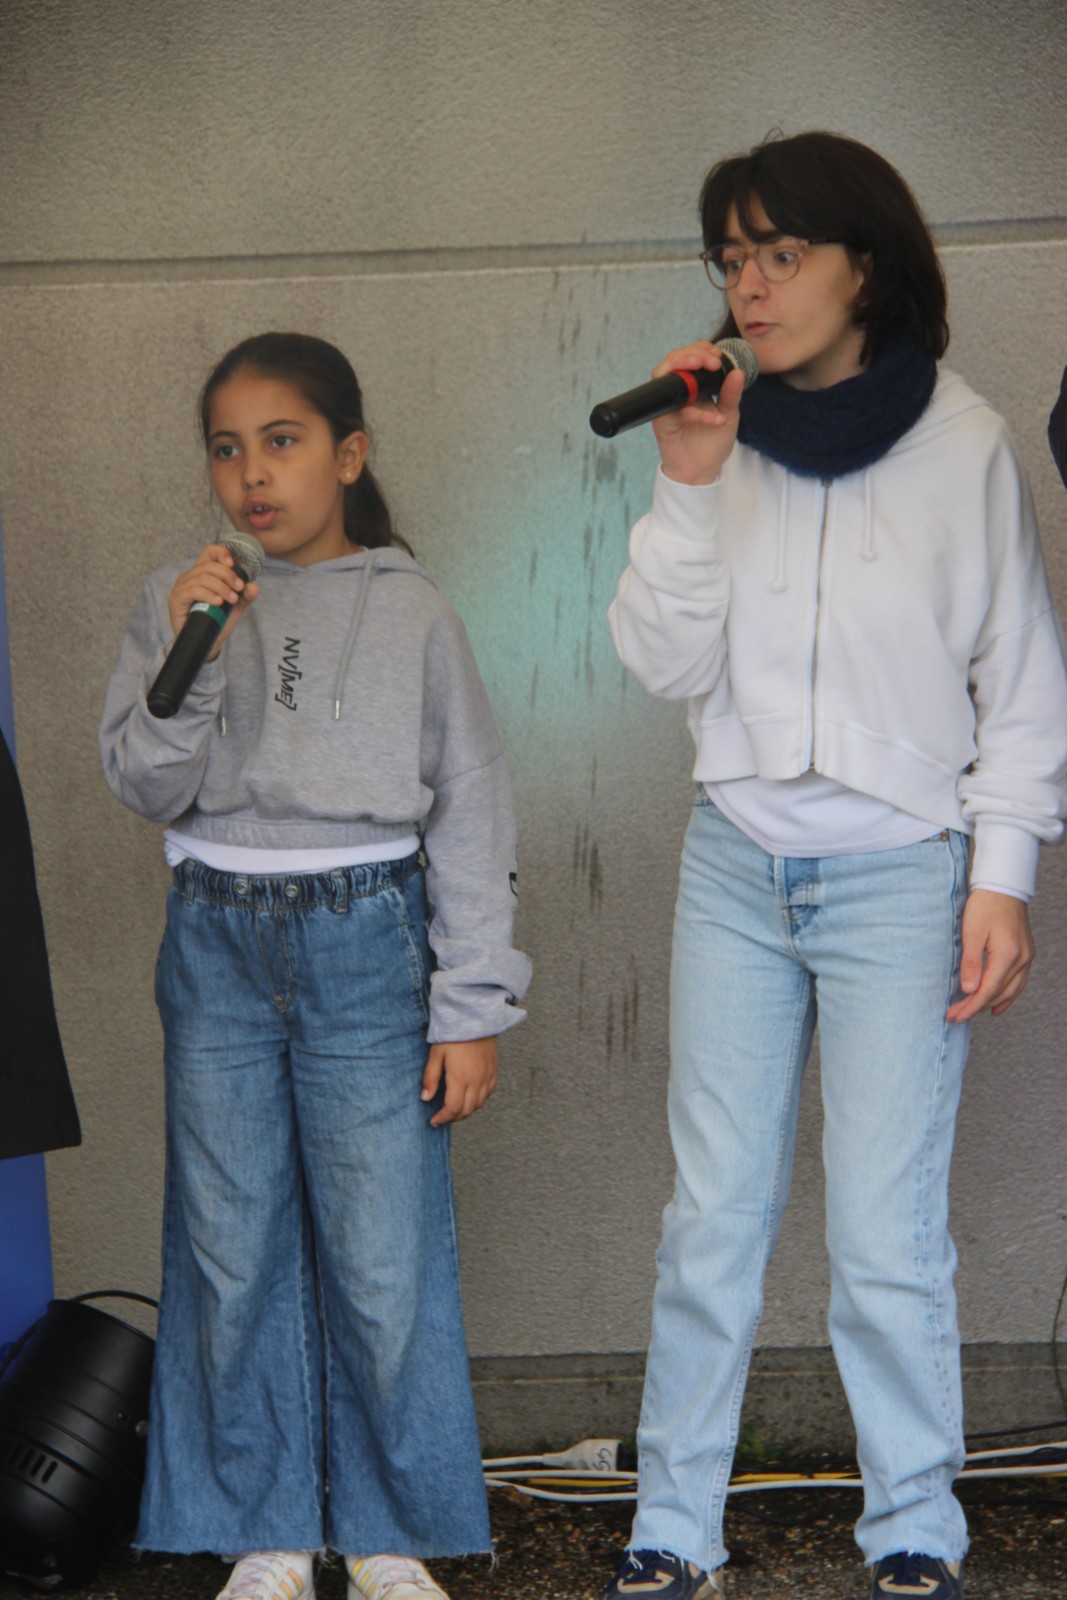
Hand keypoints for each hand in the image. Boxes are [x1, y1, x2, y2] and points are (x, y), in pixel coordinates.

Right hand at [167, 543, 259, 656]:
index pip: (209, 552)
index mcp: (203, 573)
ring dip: (221, 587)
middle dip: (227, 575)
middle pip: (208, 565)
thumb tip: (254, 587)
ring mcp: (181, 587)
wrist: (207, 642)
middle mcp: (190, 576)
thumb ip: (244, 596)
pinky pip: (193, 591)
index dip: (220, 553)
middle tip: (239, 589)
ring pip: (202, 578)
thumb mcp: (235, 606)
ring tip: (232, 599)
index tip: (233, 563)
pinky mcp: (176, 599)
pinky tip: (218, 602)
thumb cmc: (218, 620)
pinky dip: (208, 595)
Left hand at [421, 1037, 498, 1125]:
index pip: (453, 1108)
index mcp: (460, 1077)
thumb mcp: (436, 1055)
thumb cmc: (453, 1034)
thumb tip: (425, 1098)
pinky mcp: (493, 1071)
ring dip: (466, 1111)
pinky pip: (488, 1093)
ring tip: (454, 1109)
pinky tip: (470, 1097)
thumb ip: (430, 1078)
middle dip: (453, 1117)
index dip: (443, 1118)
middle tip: (442, 1116)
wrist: (474, 1018)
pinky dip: (479, 1101)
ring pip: (479, 1104)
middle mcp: (476, 1080)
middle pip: (467, 1110)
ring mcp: (487, 1076)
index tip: (434, 1120)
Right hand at [650, 340, 746, 486]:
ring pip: (663, 373)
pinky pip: (674, 408)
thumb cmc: (712, 444)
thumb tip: (737, 372)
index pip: (691, 357)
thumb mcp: (729, 415)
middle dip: (692, 353)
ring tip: (703, 366)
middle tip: (711, 361)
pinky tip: (715, 419)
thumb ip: (731, 394)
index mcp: (695, 386)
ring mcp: (669, 404)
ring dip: (682, 364)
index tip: (718, 356)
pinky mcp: (662, 420)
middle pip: (674, 358)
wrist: (700, 472)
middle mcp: (679, 392)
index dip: (702, 349)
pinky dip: (694, 411)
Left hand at [946, 889, 1034, 1021]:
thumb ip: (971, 963)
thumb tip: (969, 990)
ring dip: (990, 1003)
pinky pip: (1018, 982)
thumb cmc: (985, 905)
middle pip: (998, 993)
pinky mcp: (1025, 953)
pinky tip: (996, 1004)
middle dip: (976, 1007)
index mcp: (1007, 955)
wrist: (1003, 886)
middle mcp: (1021, 959)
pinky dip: (1007, 995)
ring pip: (1011, 990)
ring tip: (972, 1013)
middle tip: (956, 1016)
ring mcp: (1026, 957)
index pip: (988, 990)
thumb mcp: (972, 933)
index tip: (955, 1015)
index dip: (971, 1006)